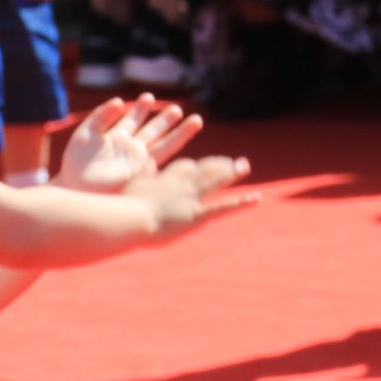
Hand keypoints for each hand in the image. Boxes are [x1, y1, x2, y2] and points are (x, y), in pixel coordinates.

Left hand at [54, 95, 201, 191]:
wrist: (76, 189)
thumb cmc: (76, 164)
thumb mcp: (86, 134)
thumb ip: (101, 116)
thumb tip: (120, 101)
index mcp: (116, 136)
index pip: (133, 118)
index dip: (141, 108)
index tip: (148, 97)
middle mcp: (130, 149)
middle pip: (153, 131)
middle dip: (166, 119)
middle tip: (178, 109)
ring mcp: (138, 162)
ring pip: (163, 145)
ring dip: (179, 133)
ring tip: (196, 120)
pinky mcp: (142, 174)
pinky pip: (161, 162)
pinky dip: (173, 155)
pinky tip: (185, 145)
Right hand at [124, 154, 257, 236]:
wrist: (132, 218)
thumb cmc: (123, 205)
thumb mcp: (129, 186)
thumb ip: (139, 174)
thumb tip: (140, 161)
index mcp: (164, 178)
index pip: (183, 167)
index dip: (191, 167)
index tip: (196, 165)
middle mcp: (181, 184)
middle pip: (203, 170)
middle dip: (217, 164)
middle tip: (230, 161)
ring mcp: (191, 198)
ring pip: (215, 181)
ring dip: (231, 173)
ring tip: (245, 166)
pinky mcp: (197, 214)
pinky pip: (223, 207)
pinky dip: (241, 202)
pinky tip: (257, 198)